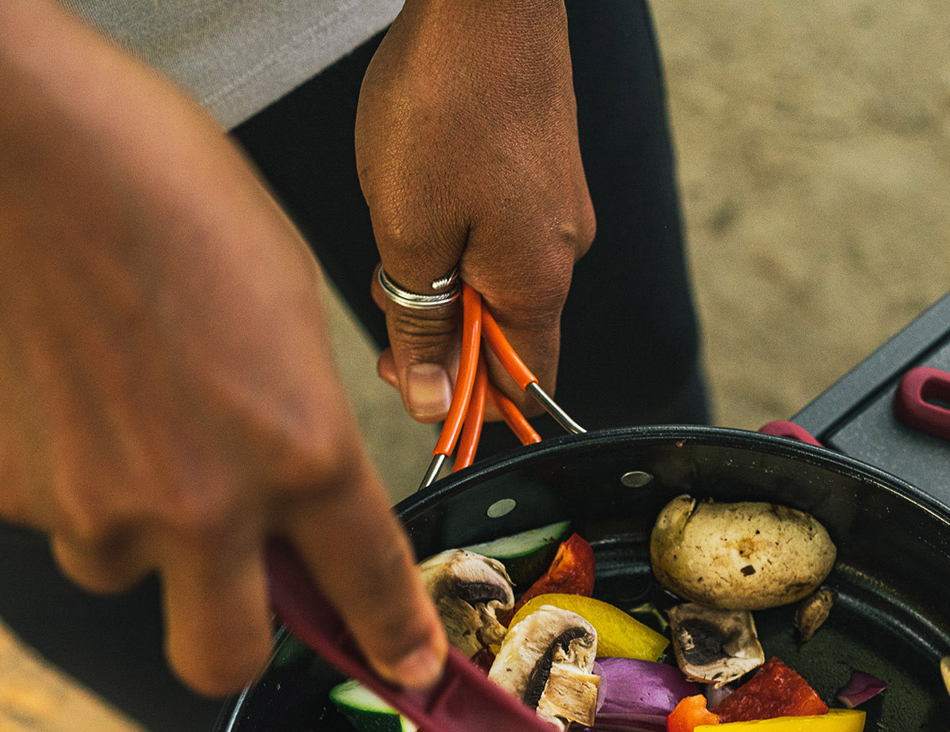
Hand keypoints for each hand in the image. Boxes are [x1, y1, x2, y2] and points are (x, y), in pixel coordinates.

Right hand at [0, 65, 445, 693]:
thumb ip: (294, 422)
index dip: (394, 640)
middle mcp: (200, 506)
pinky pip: (37, 503)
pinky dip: (46, 463)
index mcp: (298, 452)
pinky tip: (46, 373)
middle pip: (220, 657)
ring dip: (123, 520)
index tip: (407, 670)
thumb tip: (285, 481)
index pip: (364, 584)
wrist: (3, 146)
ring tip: (108, 402)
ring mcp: (91, 508)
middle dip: (230, 639)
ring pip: (114, 563)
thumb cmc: (158, 189)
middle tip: (223, 587)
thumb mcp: (283, 306)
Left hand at [355, 0, 594, 422]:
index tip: (413, 388)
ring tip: (398, 234)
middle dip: (443, 339)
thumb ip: (422, 327)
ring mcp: (558, 207)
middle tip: (386, 305)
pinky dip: (458, 238)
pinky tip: (422, 195)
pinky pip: (502, 233)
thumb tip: (434, 402)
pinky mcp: (543, 169)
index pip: (524, 390)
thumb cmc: (445, 103)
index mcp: (538, 284)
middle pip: (507, 336)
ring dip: (445, 283)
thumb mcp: (410, 235)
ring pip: (499, 281)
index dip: (469, 408)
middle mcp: (563, 252)